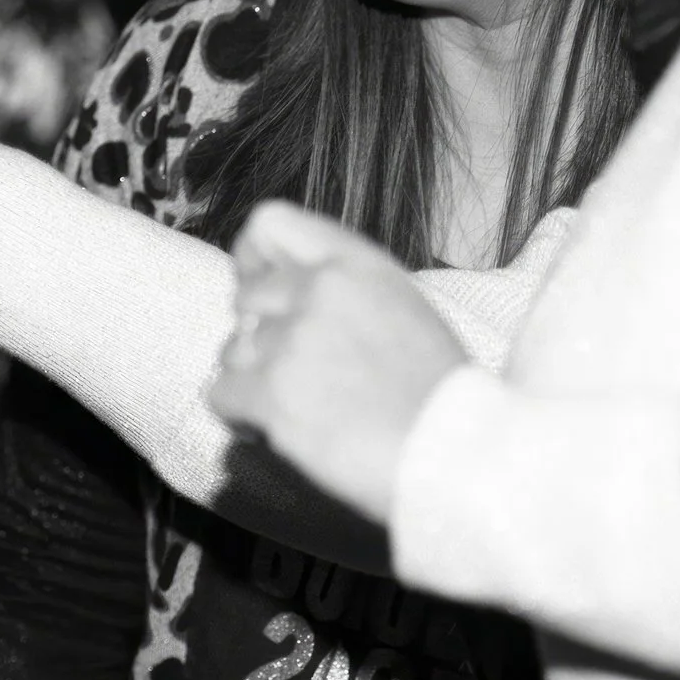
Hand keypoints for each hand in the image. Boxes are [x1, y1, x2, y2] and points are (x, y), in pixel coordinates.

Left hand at [208, 201, 468, 524]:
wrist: (458, 455)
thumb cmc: (439, 395)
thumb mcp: (404, 307)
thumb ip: (348, 287)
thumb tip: (287, 291)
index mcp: (359, 264)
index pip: (269, 223)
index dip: (252, 259)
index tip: (261, 292)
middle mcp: (322, 290)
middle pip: (244, 298)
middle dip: (259, 336)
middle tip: (295, 371)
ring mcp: (295, 340)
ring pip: (233, 350)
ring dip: (256, 381)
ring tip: (302, 407)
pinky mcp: (274, 393)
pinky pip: (221, 395)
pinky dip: (242, 418)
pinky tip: (279, 429)